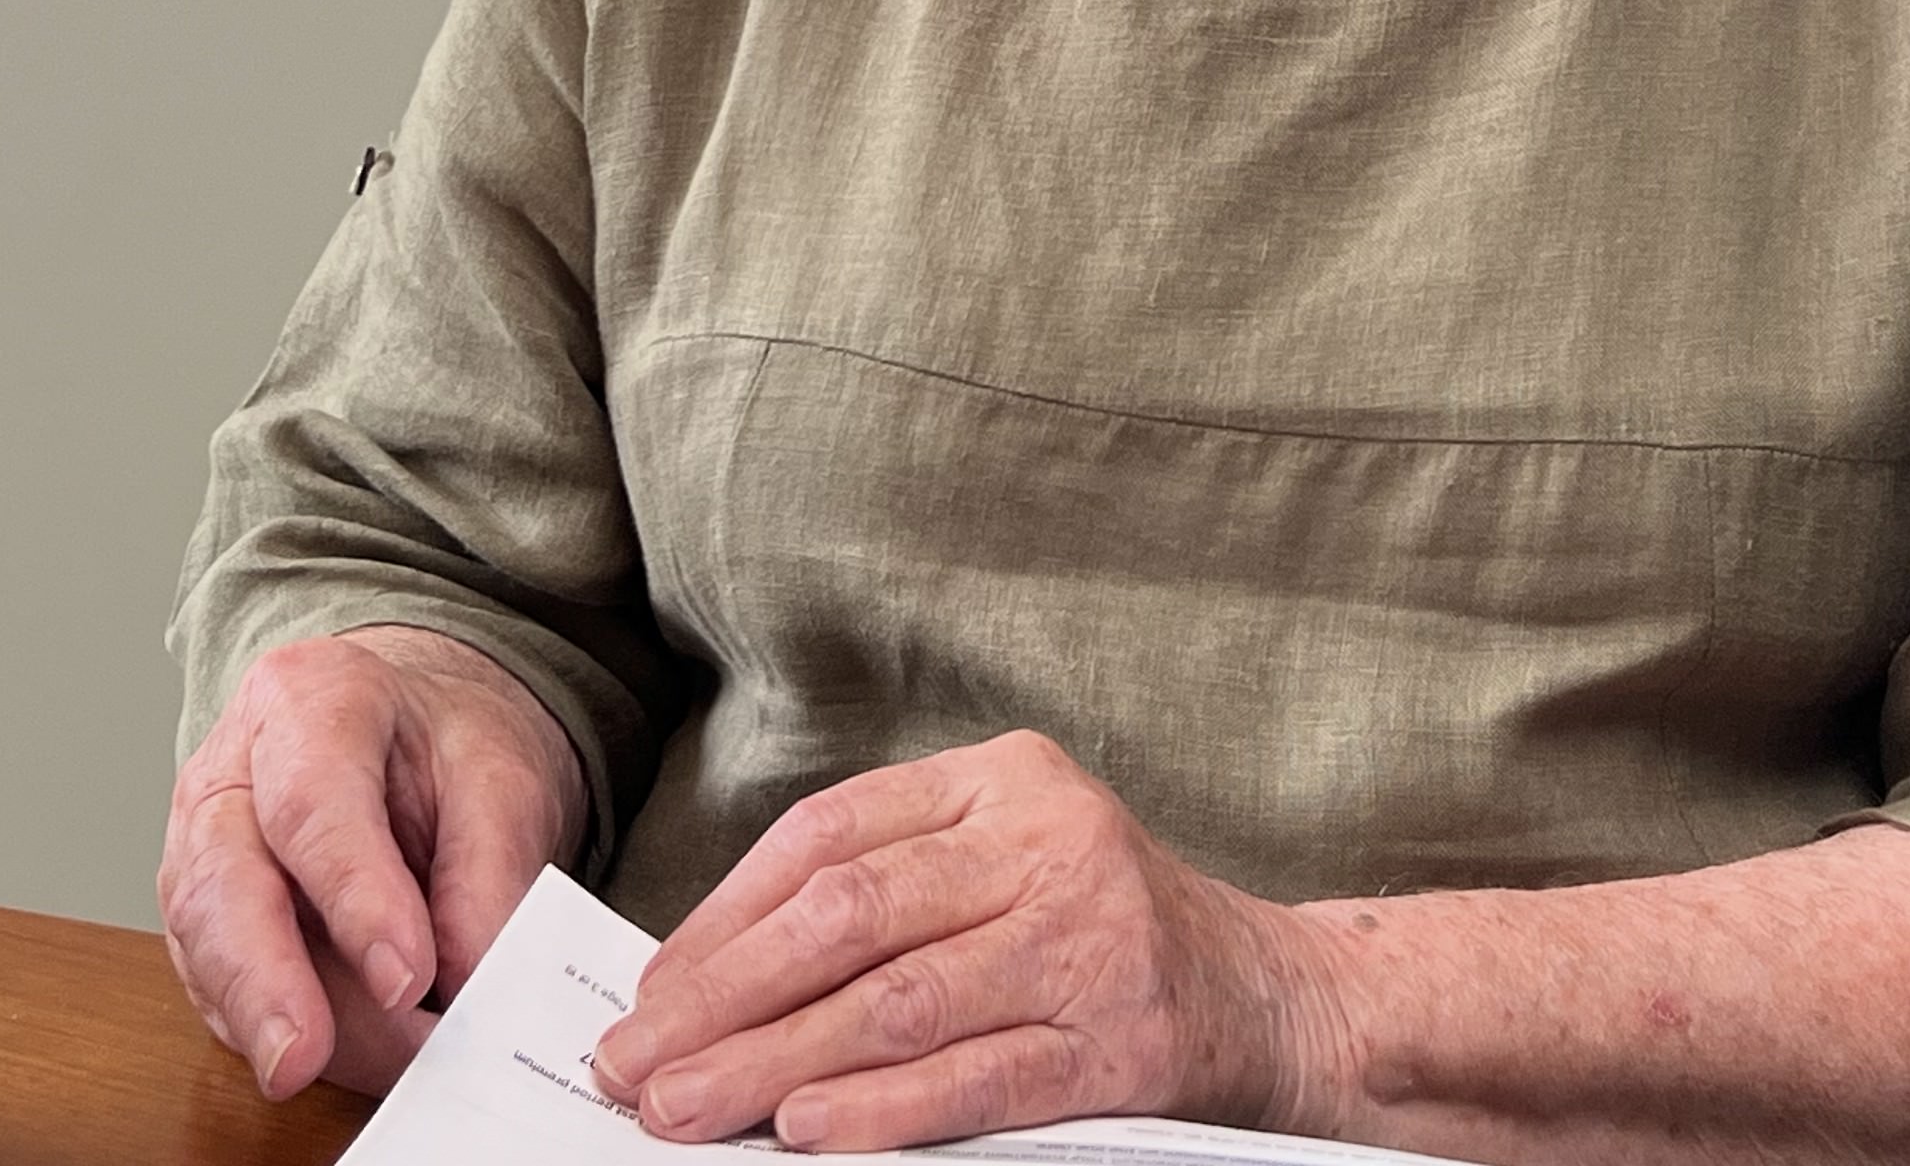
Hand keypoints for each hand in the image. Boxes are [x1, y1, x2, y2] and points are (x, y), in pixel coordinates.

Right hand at [157, 625, 587, 1100]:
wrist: (415, 735)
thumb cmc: (446, 744)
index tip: (407, 976)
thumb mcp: (502, 774)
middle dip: (264, 983)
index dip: (354, 895)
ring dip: (274, 1025)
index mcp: (309, 699)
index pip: (313, 802)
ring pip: (210, 949)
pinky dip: (276, 1034)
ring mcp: (203, 850)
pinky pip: (220, 990)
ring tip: (359, 1074)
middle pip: (223, 881)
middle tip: (309, 1059)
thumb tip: (469, 975)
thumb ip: (490, 870)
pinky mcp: (205, 924)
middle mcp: (232, 773)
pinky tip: (339, 1058)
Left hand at [588, 730, 1347, 1151]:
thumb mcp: (1006, 868)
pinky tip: (807, 1133)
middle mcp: (1048, 841)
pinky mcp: (1121, 1040)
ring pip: (896, 1003)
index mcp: (1004, 779)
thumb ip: (888, 896)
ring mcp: (1090, 938)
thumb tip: (707, 980)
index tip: (647, 995)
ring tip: (685, 1110)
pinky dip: (883, 1110)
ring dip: (772, 1065)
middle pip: (847, 916)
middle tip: (635, 1066)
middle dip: (722, 1000)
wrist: (1275, 998)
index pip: (828, 835)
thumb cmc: (1105, 936)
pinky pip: (978, 1078)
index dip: (721, 919)